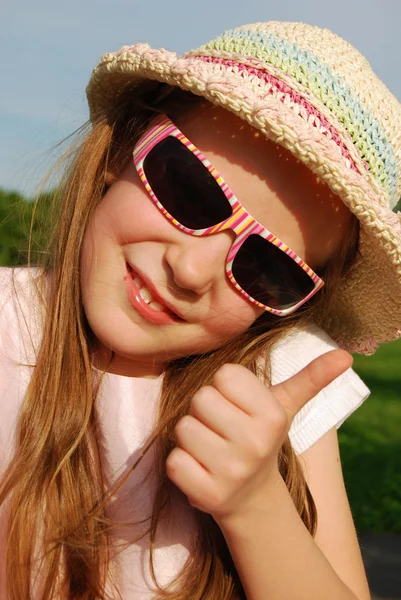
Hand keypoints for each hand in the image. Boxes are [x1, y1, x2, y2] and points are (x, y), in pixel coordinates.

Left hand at [166, 349, 351, 522]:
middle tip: (222, 430)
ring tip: (211, 449)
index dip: (225, 389)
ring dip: (192, 438)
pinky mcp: (206, 494)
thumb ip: (310, 378)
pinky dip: (181, 463)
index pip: (223, 375)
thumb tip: (345, 354)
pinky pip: (173, 461)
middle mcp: (254, 443)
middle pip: (200, 399)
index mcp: (272, 416)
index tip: (236, 408)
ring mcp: (231, 471)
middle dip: (206, 412)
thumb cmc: (260, 439)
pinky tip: (201, 470)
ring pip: (184, 428)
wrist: (253, 499)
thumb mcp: (284, 408)